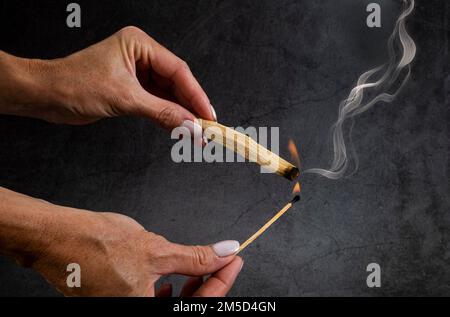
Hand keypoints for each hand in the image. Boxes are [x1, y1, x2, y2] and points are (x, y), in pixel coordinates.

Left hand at [0, 26, 215, 128]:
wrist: (46, 95)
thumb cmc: (75, 85)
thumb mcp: (125, 99)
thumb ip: (162, 113)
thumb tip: (191, 126)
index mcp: (139, 45)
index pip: (178, 70)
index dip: (196, 95)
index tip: (208, 116)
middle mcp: (140, 55)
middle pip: (176, 82)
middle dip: (190, 106)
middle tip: (205, 127)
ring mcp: (136, 72)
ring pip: (168, 93)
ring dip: (180, 113)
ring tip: (195, 131)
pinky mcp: (130, 88)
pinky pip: (156, 101)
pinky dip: (166, 115)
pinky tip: (178, 126)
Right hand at [0, 187, 240, 296]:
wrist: (59, 239)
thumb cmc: (98, 245)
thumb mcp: (157, 250)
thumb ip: (196, 257)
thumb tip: (224, 252)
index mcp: (145, 311)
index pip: (202, 303)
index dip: (223, 280)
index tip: (234, 260)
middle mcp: (135, 314)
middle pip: (187, 307)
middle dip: (208, 284)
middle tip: (222, 262)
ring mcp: (126, 308)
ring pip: (170, 306)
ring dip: (188, 288)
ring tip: (198, 269)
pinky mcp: (119, 302)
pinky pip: (151, 303)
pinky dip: (166, 292)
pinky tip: (170, 280)